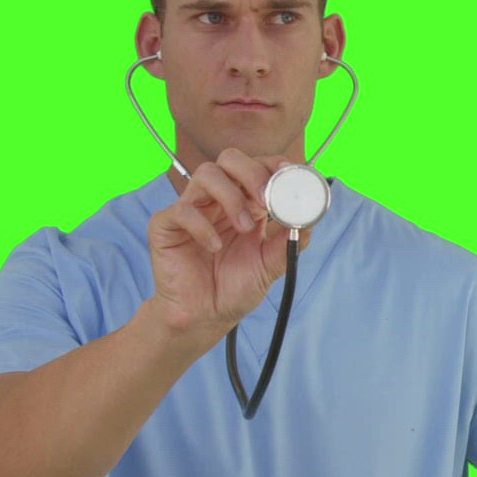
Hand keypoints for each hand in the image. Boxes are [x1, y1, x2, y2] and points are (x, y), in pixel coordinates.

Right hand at [147, 148, 315, 336]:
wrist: (206, 318)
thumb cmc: (234, 288)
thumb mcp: (270, 265)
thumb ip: (288, 241)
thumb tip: (310, 219)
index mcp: (245, 203)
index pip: (257, 166)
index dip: (273, 165)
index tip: (289, 176)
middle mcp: (218, 200)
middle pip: (230, 159)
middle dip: (252, 172)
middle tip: (266, 198)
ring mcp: (192, 210)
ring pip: (207, 174)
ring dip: (231, 197)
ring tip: (244, 228)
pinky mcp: (167, 226)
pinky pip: (182, 210)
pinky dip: (202, 225)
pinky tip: (214, 247)